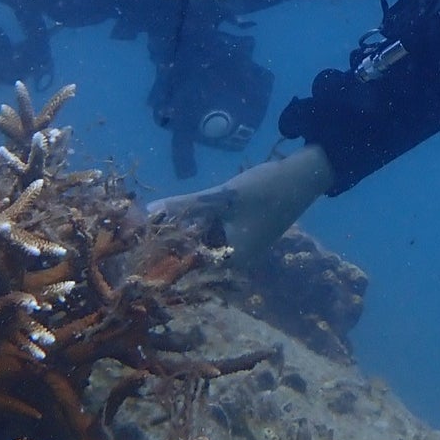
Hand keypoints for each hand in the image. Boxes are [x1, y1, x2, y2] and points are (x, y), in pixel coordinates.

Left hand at [147, 146, 334, 263]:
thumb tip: (148, 211)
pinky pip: (210, 231)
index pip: (187, 262)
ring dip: (179, 229)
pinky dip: (195, 223)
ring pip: (200, 240)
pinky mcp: (241, 231)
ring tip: (149, 218)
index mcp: (232, 258)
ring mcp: (239, 244)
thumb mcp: (222, 197)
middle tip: (138, 224)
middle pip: (192, 252)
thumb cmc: (266, 190)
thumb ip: (185, 206)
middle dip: (166, 239)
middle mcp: (234, 258)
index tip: (135, 239)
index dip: (160, 251)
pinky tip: (177, 212)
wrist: (303, 177)